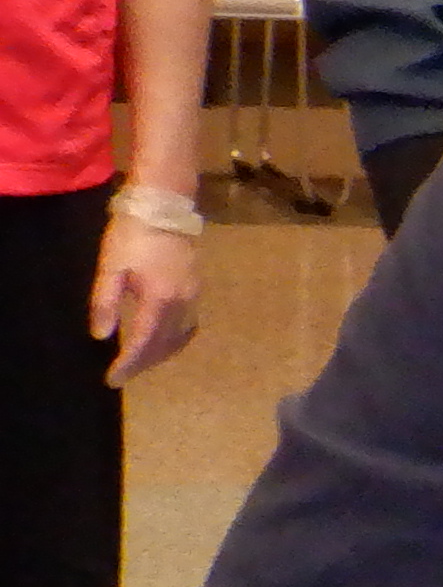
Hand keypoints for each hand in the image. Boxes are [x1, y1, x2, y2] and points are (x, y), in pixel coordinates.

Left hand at [90, 203, 199, 383]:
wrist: (163, 207)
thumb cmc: (132, 235)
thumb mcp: (110, 267)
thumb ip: (105, 303)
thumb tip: (101, 336)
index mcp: (158, 299)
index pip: (142, 342)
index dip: (127, 364)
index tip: (113, 379)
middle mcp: (181, 304)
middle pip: (162, 346)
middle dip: (142, 364)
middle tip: (122, 375)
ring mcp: (192, 298)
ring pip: (178, 339)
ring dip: (158, 355)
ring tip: (139, 362)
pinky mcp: (195, 291)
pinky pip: (187, 327)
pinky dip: (173, 341)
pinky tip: (162, 341)